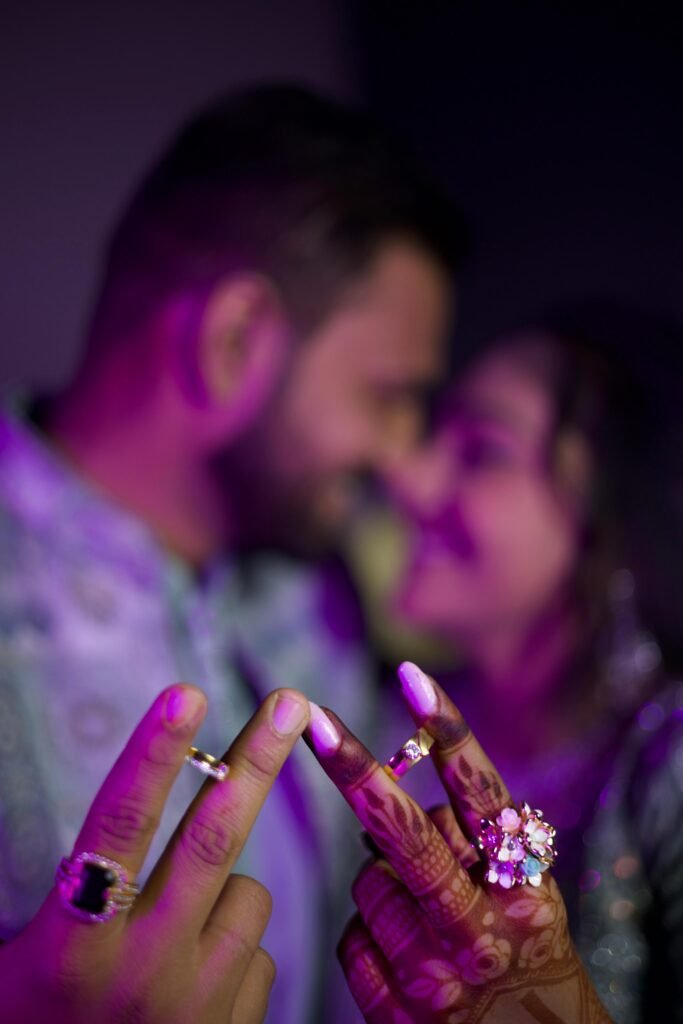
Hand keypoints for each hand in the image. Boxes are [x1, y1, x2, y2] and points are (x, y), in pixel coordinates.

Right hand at [0, 683, 309, 1023]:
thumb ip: (73, 885)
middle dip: (255, 761)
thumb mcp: (23, 957)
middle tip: (291, 702)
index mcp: (72, 949)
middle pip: (211, 842)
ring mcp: (196, 1009)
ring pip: (248, 896)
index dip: (153, 754)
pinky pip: (259, 952)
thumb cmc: (34, 1023)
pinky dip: (236, 944)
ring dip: (224, 887)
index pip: (117, 828)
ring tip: (175, 925)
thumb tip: (120, 814)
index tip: (187, 690)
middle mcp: (140, 975)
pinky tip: (195, 978)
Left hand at [305, 666, 611, 1022]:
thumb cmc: (519, 943)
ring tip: (420, 912)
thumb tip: (387, 791)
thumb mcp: (522, 887)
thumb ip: (469, 838)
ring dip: (380, 884)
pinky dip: (368, 936)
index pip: (481, 796)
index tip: (410, 676)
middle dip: (357, 771)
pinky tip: (403, 955)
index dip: (447, 732)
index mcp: (524, 887)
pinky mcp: (399, 1015)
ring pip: (369, 886)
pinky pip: (353, 940)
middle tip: (316, 721)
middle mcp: (484, 932)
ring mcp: (438, 979)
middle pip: (408, 838)